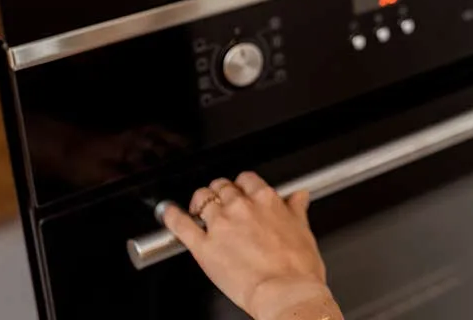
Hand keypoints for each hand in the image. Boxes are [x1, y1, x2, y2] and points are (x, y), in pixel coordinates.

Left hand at [161, 173, 338, 319]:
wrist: (286, 291)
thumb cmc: (298, 268)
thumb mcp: (304, 231)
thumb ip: (297, 209)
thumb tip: (299, 196)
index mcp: (267, 200)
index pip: (247, 179)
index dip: (242, 185)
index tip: (241, 191)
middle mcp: (242, 207)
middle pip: (222, 186)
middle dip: (220, 192)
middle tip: (221, 201)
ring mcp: (221, 224)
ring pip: (202, 199)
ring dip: (199, 201)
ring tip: (198, 208)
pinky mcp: (204, 246)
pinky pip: (181, 225)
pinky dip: (172, 216)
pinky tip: (168, 212)